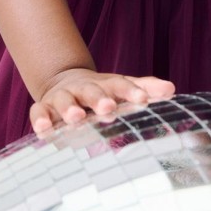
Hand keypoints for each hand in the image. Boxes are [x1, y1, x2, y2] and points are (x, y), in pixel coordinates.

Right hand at [30, 68, 174, 132]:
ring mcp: (62, 97)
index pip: (120, 85)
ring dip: (69, 109)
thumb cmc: (101, 91)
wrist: (63, 80)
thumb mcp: (121, 87)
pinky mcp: (44, 108)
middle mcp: (83, 88)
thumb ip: (144, 88)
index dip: (131, 91)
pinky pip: (39, 112)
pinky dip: (40, 120)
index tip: (143, 100)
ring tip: (75, 118)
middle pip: (91, 91)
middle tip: (108, 107)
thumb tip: (172, 89)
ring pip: (64, 101)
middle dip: (99, 98)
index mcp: (104, 85)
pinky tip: (44, 130)